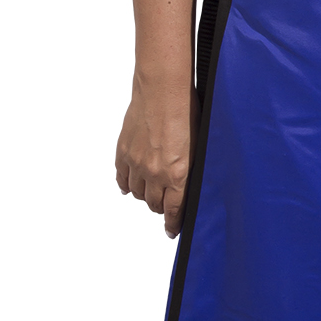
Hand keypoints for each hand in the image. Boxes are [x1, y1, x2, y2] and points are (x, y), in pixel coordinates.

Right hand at [117, 73, 196, 237]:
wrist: (162, 90)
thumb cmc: (186, 111)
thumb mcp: (198, 146)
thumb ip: (190, 170)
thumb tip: (187, 187)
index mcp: (178, 174)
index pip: (173, 210)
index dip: (172, 224)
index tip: (171, 230)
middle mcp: (155, 174)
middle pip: (154, 204)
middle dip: (160, 206)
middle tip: (165, 203)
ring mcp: (136, 164)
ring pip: (138, 194)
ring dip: (145, 194)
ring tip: (152, 188)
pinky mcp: (123, 152)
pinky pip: (122, 179)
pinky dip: (127, 184)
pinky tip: (131, 184)